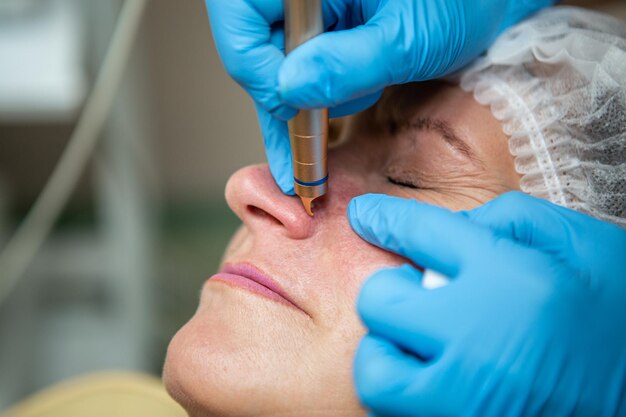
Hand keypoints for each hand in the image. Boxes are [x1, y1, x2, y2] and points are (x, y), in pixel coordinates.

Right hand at [204, 0, 554, 193]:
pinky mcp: (320, 28)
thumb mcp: (407, 38)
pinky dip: (306, 100)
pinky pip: (293, 66)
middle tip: (303, 143)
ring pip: (269, 60)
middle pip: (250, 42)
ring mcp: (308, 7)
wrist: (491, 1)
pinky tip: (317, 129)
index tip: (294, 107)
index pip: (242, 18)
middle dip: (281, 95)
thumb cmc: (464, 1)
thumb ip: (347, 64)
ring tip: (359, 93)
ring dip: (300, 98)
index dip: (259, 70)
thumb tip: (289, 89)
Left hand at [348, 192, 625, 416]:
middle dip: (392, 290)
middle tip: (418, 294)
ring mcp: (466, 398)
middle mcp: (477, 340)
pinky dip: (406, 385)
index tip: (365, 215)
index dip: (384, 218)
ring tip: (418, 341)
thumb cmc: (621, 316)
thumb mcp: (582, 246)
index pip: (419, 233)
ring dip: (387, 346)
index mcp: (508, 280)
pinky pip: (400, 408)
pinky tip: (437, 371)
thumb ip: (509, 221)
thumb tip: (449, 229)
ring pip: (376, 368)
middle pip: (380, 301)